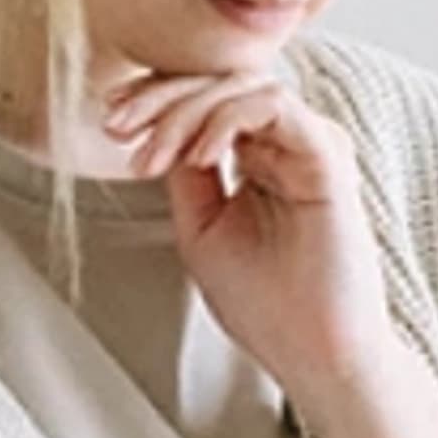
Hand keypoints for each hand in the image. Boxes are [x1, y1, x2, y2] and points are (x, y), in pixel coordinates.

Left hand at [104, 71, 393, 398]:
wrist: (314, 355)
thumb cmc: (268, 305)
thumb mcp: (202, 229)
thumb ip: (186, 176)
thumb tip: (156, 128)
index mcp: (262, 157)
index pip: (209, 101)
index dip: (156, 100)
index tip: (110, 123)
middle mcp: (290, 144)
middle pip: (221, 82)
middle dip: (159, 97)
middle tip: (117, 125)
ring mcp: (311, 146)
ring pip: (243, 85)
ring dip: (185, 111)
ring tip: (152, 154)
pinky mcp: (328, 156)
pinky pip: (273, 106)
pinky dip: (225, 120)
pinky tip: (198, 157)